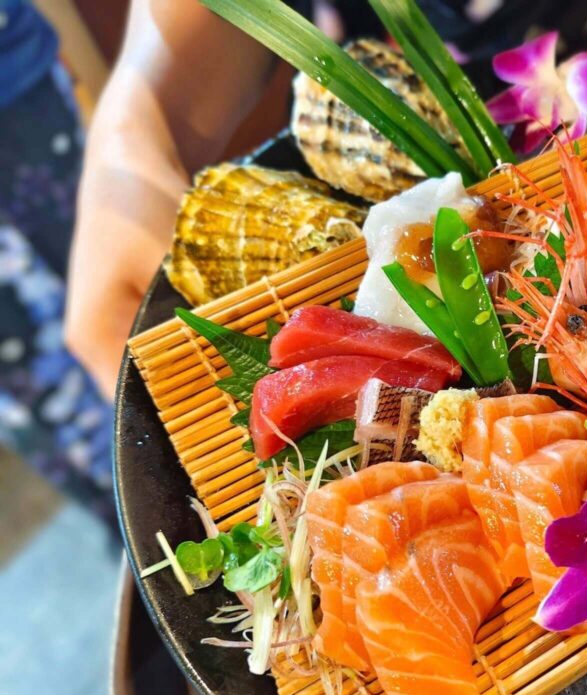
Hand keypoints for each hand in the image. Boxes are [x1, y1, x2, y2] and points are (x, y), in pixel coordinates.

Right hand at [64, 0, 277, 398]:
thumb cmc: (141, 197)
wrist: (139, 141)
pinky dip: (223, 350)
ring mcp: (129, 326)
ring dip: (224, 380)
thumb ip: (193, 308)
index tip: (246, 449)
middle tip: (274, 427)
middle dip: (217, 410)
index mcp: (97, 341)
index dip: (190, 436)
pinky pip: (191, 344)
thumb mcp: (166, 255)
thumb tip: (241, 358)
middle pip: (163, 398)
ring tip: (278, 401)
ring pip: (181, 371)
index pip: (139, 414)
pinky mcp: (154, 307)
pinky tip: (267, 358)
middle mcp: (107, 344)